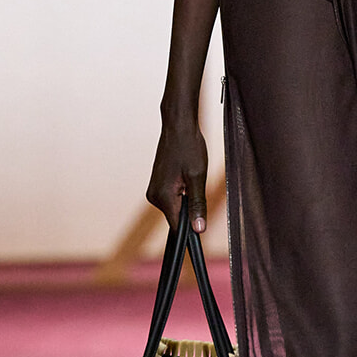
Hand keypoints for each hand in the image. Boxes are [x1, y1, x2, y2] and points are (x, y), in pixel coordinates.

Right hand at [146, 113, 207, 233]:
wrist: (178, 127)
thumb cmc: (189, 148)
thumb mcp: (197, 177)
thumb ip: (197, 205)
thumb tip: (198, 230)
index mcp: (163, 197)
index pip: (177, 227)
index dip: (191, 229)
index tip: (202, 224)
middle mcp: (154, 197)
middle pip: (177, 217)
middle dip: (191, 209)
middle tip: (198, 186)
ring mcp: (154, 191)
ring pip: (176, 208)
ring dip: (187, 199)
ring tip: (191, 177)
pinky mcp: (157, 185)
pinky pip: (172, 198)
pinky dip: (182, 193)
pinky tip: (186, 176)